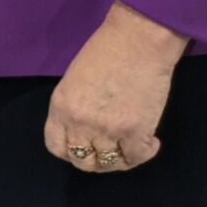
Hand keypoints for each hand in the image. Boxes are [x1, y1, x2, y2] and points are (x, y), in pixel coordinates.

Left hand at [45, 1, 186, 174]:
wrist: (137, 41)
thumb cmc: (105, 51)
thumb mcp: (74, 80)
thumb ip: (75, 106)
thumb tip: (83, 127)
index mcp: (60, 108)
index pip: (56, 147)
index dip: (70, 152)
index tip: (84, 147)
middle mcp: (80, 123)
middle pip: (82, 161)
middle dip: (96, 160)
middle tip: (110, 150)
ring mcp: (107, 130)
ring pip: (110, 164)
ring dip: (121, 160)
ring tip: (131, 146)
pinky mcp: (136, 132)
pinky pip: (137, 158)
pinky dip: (145, 153)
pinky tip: (150, 141)